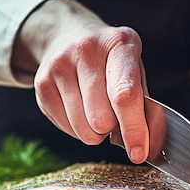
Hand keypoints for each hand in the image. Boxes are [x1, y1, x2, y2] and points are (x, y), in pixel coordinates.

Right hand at [12, 0, 148, 163]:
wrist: (68, 36)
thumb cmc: (110, 62)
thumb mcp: (134, 71)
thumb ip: (144, 107)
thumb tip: (148, 146)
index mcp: (119, 43)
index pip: (125, 94)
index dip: (133, 129)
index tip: (138, 154)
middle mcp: (86, 50)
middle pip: (101, 117)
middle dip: (112, 129)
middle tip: (113, 117)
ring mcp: (59, 65)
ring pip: (83, 128)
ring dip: (95, 132)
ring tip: (96, 110)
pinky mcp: (41, 83)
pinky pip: (66, 127)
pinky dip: (78, 128)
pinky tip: (79, 108)